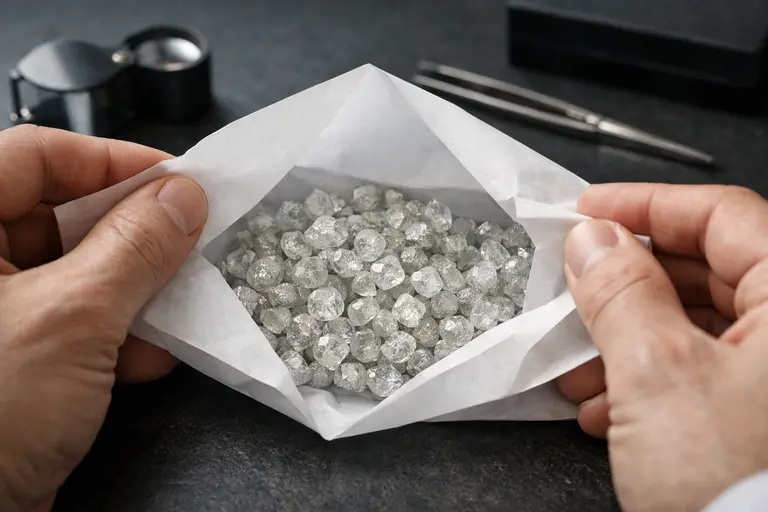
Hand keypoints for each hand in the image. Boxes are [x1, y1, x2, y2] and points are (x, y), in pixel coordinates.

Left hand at [0, 125, 206, 510]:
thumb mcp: (74, 318)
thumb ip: (136, 248)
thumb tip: (185, 196)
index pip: (37, 156)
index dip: (113, 161)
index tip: (180, 181)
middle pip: (60, 215)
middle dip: (134, 234)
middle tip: (191, 240)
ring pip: (75, 272)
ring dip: (135, 289)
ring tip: (181, 302)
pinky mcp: (11, 360)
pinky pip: (71, 322)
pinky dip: (116, 334)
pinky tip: (151, 356)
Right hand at [557, 183, 767, 510]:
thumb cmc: (740, 485)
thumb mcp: (657, 372)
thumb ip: (620, 291)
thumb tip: (593, 239)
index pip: (720, 216)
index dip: (644, 205)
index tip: (587, 210)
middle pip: (703, 273)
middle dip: (624, 287)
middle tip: (572, 289)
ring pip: (695, 328)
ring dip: (625, 343)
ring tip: (578, 372)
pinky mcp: (761, 416)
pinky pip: (702, 374)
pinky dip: (647, 383)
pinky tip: (606, 410)